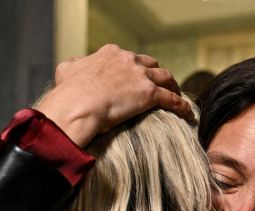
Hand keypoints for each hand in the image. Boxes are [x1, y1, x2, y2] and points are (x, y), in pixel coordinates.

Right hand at [36, 44, 192, 147]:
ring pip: (165, 77)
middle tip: (158, 84)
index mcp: (110, 54)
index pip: (127, 58)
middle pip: (150, 64)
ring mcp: (140, 76)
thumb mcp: (67, 70)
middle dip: (155, 73)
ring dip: (173, 85)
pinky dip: (181, 105)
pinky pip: (172, 99)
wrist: (78, 105)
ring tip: (176, 94)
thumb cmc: (69, 91)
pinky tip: (187, 113)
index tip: (134, 77)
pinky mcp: (149, 94)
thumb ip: (76, 65)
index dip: (133, 67)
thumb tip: (76, 65)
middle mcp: (128, 60)